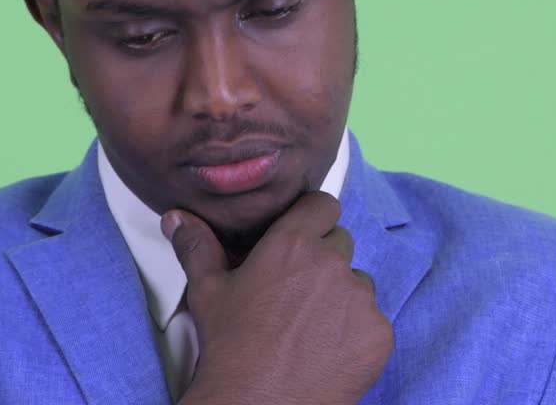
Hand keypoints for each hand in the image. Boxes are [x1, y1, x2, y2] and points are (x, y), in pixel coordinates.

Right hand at [164, 191, 393, 404]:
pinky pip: (374, 320)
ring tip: (311, 326)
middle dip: (323, 261)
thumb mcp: (207, 291)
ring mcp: (360, 299)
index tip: (302, 237)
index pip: (322, 204)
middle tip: (297, 293)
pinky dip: (356, 333)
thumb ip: (197, 246)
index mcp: (292, 244)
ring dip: (341, 297)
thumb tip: (177, 218)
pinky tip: (328, 351)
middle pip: (340, 243)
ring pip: (358, 283)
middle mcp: (332, 263)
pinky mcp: (379, 334)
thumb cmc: (230, 348)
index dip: (312, 219)